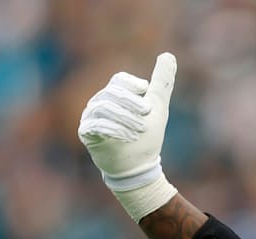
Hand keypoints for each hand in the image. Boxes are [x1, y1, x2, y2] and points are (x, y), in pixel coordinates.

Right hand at [78, 52, 178, 221]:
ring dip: (126, 118)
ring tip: (140, 131)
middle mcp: (99, 102)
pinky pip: (95, 125)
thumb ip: (162, 83)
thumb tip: (168, 55)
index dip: (133, 86)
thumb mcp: (157, 107)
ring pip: (104, 108)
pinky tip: (129, 137)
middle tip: (148, 116)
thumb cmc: (147, 136)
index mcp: (115, 94)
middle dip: (132, 104)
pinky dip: (114, 129)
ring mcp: (90, 117)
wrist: (138, 166)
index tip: (147, 97)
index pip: (119, 80)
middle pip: (112, 93)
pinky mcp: (86, 133)